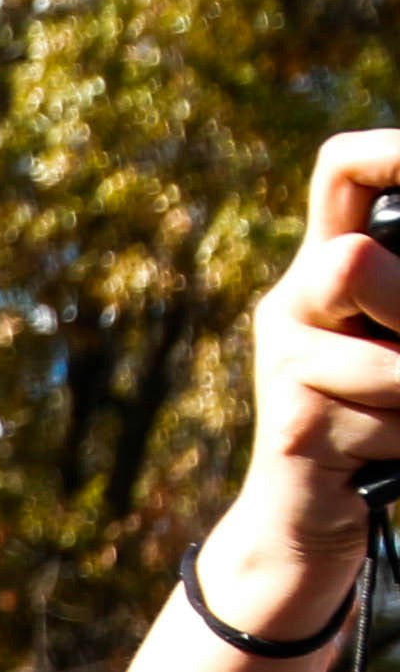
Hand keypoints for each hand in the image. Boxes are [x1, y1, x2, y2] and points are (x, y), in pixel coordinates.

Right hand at [225, 130, 399, 590]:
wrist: (310, 518)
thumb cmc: (375, 419)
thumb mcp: (395, 343)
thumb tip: (387, 269)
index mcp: (325, 268)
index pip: (340, 174)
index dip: (388, 153)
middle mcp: (291, 305)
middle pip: (350, 261)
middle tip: (399, 342)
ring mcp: (283, 365)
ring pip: (388, 361)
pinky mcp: (293, 426)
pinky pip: (386, 416)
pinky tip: (383, 453)